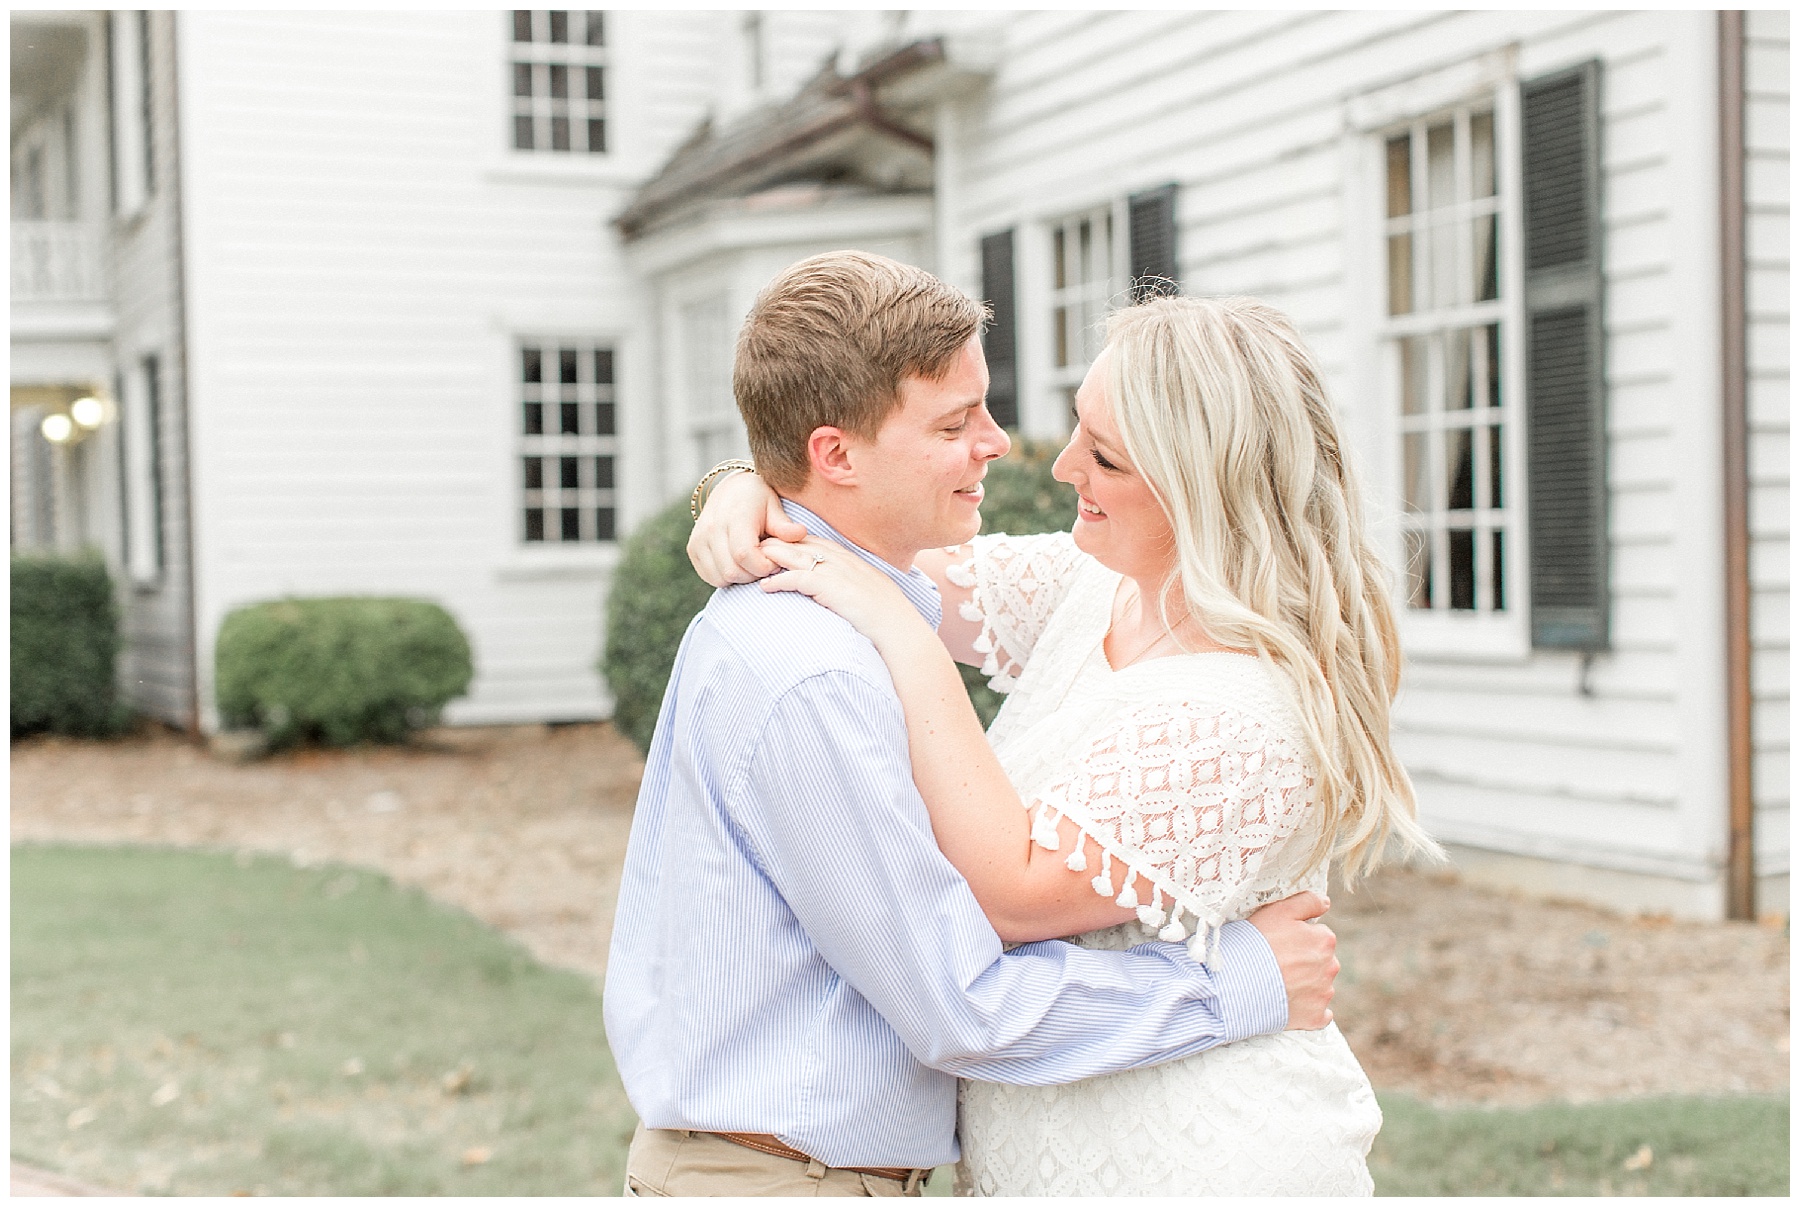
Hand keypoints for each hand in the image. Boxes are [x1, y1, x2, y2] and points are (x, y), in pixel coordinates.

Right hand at [687, 470, 806, 585]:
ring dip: (740, 578)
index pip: (745, 555)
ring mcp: (699, 539)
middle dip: (754, 575)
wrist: (731, 490)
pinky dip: (725, 578)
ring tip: (752, 563)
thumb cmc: (758, 499)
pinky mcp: (693, 549)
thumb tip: (800, 533)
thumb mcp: (774, 506)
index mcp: (734, 516)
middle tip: (765, 564)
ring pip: (721, 577)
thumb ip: (784, 525)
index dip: (764, 566)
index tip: (775, 561)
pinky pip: (709, 576)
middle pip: (733, 570)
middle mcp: (711, 528)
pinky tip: (738, 564)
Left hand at [758, 536, 924, 648]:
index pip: (819, 542)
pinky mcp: (832, 589)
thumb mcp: (873, 594)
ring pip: (798, 557)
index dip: (797, 540)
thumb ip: (857, 588)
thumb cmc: (889, 619)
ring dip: (774, 557)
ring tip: (753, 559)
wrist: (900, 631)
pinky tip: (764, 586)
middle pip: (804, 545)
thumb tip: (847, 594)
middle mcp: (845, 562)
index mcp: (854, 561)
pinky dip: (779, 581)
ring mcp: (839, 574)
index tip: (778, 541)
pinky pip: (799, 579)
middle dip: (780, 542)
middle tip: (757, 544)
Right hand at [1247, 891, 1337, 1030]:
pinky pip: (1320, 1013)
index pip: (1319, 936)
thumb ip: (1306, 902)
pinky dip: (1308, 1008)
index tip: (1281, 943)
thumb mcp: (1277, 911)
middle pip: (1322, 961)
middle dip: (1305, 961)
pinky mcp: (1315, 1017)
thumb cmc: (1254, 943)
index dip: (1299, 938)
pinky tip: (1288, 1003)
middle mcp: (1330, 967)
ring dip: (1306, 984)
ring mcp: (1323, 994)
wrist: (1237, 983)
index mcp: (1325, 940)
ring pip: (1320, 985)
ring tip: (1277, 982)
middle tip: (1277, 962)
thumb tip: (1326, 903)